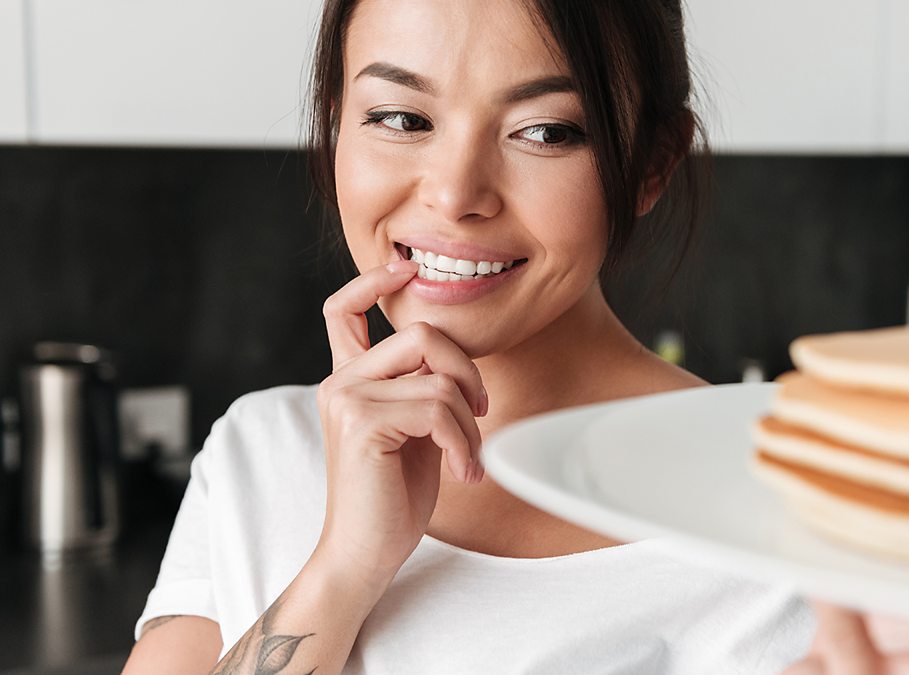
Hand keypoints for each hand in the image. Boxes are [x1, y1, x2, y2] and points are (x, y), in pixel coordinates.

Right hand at [311, 260, 486, 590]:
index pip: (343, 310)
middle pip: (423, 334)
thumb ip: (421, 390)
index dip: (374, 282)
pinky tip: (462, 473)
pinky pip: (439, 409)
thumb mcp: (412, 432)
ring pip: (439, 378)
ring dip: (469, 423)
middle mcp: (340, 382)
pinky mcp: (363, 423)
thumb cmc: (392, 498)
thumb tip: (457, 364)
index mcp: (349, 380)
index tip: (407, 269)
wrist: (363, 554)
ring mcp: (347, 399)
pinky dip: (463, 443)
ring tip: (467, 460)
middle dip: (467, 371)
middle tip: (481, 413)